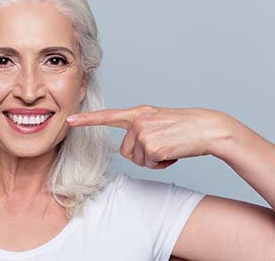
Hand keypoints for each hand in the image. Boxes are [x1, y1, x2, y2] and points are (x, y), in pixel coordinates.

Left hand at [66, 105, 230, 168]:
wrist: (207, 128)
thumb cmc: (185, 127)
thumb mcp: (159, 121)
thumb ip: (141, 128)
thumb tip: (129, 148)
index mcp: (139, 113)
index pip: (108, 116)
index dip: (87, 120)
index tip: (69, 120)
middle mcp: (138, 120)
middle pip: (125, 151)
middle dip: (142, 156)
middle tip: (162, 147)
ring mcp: (143, 132)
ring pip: (137, 160)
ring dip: (153, 160)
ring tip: (169, 147)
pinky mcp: (151, 145)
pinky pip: (150, 164)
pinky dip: (162, 164)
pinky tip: (173, 153)